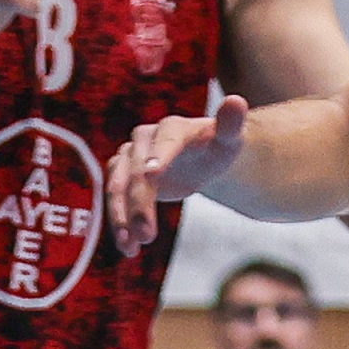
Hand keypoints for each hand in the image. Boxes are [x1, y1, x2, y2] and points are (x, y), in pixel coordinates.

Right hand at [108, 95, 249, 252]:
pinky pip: (112, 199)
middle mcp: (145, 138)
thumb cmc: (219, 147)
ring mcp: (129, 156)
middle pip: (136, 172)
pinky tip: (127, 246)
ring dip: (121, 218)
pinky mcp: (120, 174)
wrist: (202, 157)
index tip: (153, 175)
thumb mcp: (230, 139)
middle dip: (139, 205)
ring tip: (131, 248)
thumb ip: (232, 123)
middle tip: (147, 236)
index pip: (164, 142)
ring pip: (116, 188)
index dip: (159, 157)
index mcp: (173, 128)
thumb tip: (236, 101)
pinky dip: (118, 222)